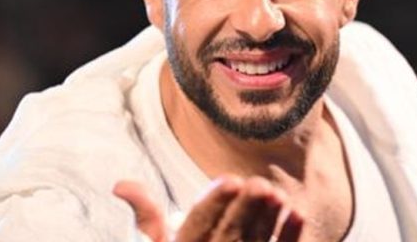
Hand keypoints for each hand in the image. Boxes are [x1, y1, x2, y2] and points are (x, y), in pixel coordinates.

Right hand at [113, 175, 303, 241]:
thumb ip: (146, 217)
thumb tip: (119, 185)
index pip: (196, 227)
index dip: (214, 204)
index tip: (230, 179)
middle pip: (229, 236)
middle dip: (245, 209)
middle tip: (259, 183)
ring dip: (268, 221)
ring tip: (277, 195)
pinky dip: (289, 238)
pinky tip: (296, 213)